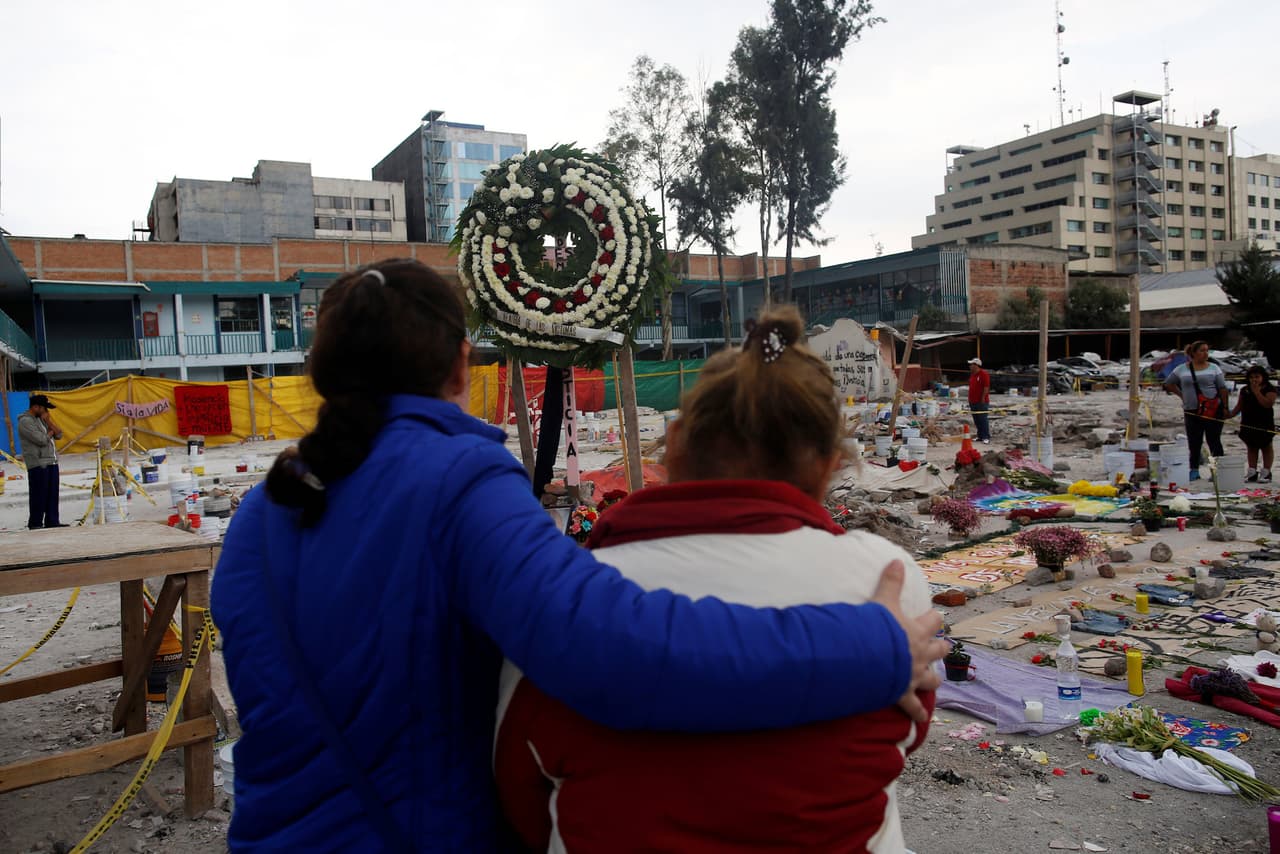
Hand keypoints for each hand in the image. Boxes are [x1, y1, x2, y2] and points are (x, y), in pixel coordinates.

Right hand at [869, 559, 946, 723]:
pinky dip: (918, 713)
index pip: (934, 622)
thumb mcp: (882, 601)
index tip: (935, 617)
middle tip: (941, 647)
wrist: (870, 658)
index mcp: (917, 632)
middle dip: (941, 648)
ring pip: (932, 679)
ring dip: (933, 678)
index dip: (935, 619)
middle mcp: (920, 654)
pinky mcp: (903, 693)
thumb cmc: (876, 629)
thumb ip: (890, 582)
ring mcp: (913, 675)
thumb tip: (896, 560)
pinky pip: (914, 707)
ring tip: (934, 679)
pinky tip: (923, 718)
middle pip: (939, 650)